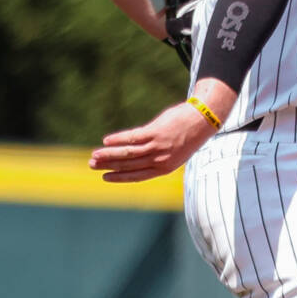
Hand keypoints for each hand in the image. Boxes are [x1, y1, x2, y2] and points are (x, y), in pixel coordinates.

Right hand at [89, 102, 218, 182]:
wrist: (203, 120)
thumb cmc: (189, 136)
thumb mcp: (176, 152)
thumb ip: (158, 157)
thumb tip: (138, 159)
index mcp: (165, 168)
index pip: (138, 176)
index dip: (120, 177)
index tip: (105, 177)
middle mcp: (161, 160)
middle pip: (129, 165)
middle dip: (109, 166)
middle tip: (92, 165)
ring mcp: (158, 146)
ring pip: (128, 154)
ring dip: (109, 155)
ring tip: (95, 155)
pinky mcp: (156, 133)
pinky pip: (132, 138)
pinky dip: (118, 140)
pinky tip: (106, 140)